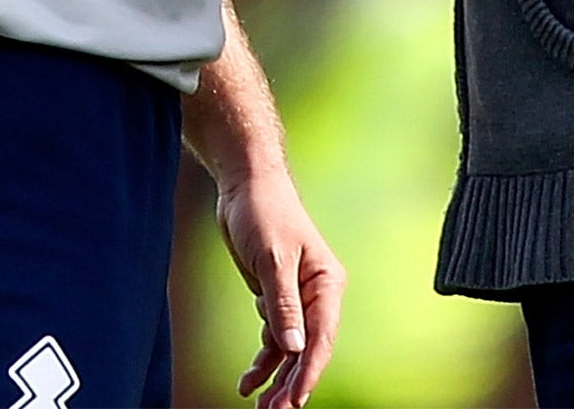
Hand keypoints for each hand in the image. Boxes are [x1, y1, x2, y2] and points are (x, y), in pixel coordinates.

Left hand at [212, 165, 345, 408]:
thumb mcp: (273, 258)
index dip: (309, 371)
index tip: (294, 399)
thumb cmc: (265, 212)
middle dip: (291, 382)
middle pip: (308, 349)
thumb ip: (283, 304)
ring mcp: (296, 299)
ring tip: (260, 406)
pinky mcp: (276, 298)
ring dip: (276, 377)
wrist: (246, 186)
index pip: (322, 337)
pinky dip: (263, 360)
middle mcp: (316, 295)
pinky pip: (274, 338)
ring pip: (290, 350)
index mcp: (327, 284)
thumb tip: (293, 348)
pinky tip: (249, 381)